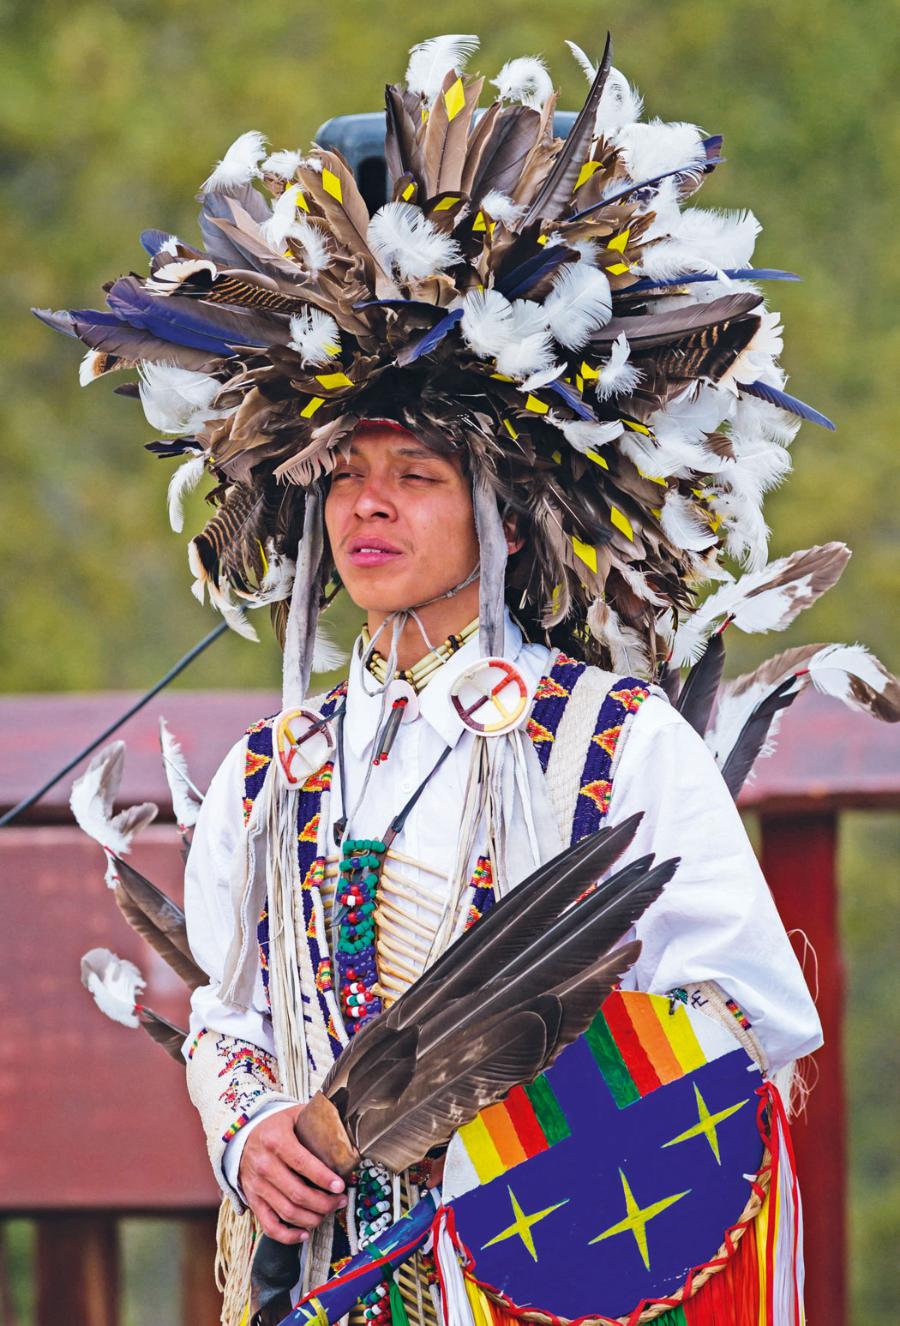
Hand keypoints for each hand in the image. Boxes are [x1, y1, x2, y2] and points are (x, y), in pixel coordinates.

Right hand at [239, 1104, 346, 1243]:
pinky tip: (305, 1232)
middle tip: (340, 1201)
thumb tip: (346, 1132)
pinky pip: (269, 1226)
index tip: (340, 1186)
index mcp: (276, 1141)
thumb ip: (317, 1121)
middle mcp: (264, 1165)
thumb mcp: (295, 1115)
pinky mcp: (253, 1200)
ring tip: (329, 1212)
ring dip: (312, 1218)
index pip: (302, 1163)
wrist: (243, 1136)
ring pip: (287, 1212)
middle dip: (324, 1202)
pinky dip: (288, 1235)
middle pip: (297, 1193)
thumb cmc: (276, 1126)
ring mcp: (257, 1185)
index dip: (323, 1178)